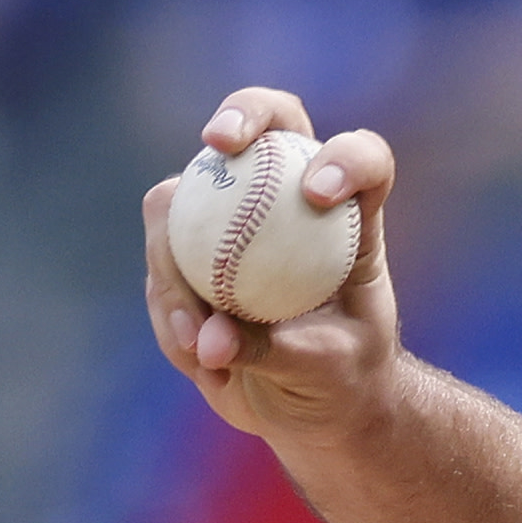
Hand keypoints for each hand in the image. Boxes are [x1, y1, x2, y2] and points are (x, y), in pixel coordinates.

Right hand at [142, 88, 403, 442]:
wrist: (312, 407)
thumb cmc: (342, 383)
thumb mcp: (323, 373)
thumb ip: (271, 350)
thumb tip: (210, 341)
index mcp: (350, 223)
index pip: (361, 160)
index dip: (344, 157)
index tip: (317, 193)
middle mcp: (288, 201)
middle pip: (268, 126)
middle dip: (242, 114)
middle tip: (219, 142)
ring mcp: (230, 216)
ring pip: (183, 201)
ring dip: (178, 268)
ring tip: (203, 347)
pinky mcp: (186, 247)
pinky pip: (159, 263)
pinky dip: (173, 314)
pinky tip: (202, 362)